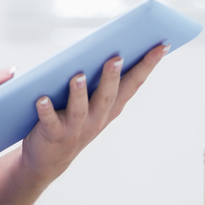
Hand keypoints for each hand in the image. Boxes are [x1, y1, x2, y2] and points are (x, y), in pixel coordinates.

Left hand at [20, 45, 168, 182]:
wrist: (49, 159)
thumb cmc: (72, 120)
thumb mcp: (90, 101)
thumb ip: (98, 79)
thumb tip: (103, 46)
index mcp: (110, 107)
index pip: (133, 83)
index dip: (148, 65)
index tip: (162, 45)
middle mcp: (97, 118)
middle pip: (107, 96)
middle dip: (112, 77)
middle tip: (117, 58)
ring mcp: (76, 127)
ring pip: (79, 109)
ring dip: (79, 92)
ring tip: (78, 76)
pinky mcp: (54, 134)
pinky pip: (49, 120)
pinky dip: (46, 109)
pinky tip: (42, 99)